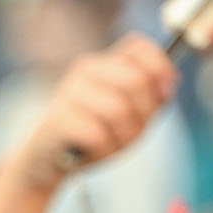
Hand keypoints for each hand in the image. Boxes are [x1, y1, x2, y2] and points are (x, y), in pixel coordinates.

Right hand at [11, 34, 179, 194]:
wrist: (44, 163)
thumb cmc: (90, 138)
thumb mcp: (128, 116)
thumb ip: (151, 99)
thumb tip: (168, 87)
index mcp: (102, 63)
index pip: (139, 49)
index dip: (160, 69)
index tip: (163, 96)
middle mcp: (85, 70)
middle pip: (136, 82)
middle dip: (143, 116)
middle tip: (132, 135)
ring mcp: (69, 93)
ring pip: (119, 110)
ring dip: (123, 138)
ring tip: (110, 147)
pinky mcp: (57, 119)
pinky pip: (98, 134)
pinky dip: (103, 150)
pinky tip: (92, 153)